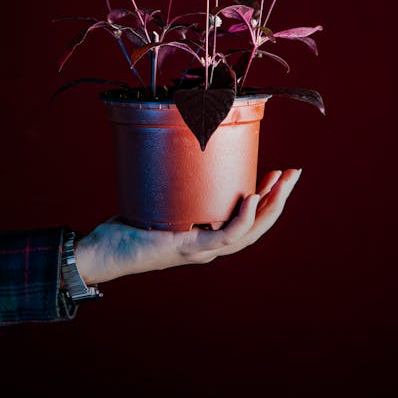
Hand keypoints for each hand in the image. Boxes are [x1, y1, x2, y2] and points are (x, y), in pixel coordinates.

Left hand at [75, 168, 301, 284]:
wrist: (102, 252)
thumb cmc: (127, 226)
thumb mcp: (159, 198)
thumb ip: (174, 180)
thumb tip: (179, 146)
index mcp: (207, 235)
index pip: (248, 218)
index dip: (268, 196)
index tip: (278, 173)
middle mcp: (210, 246)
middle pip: (257, 224)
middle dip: (279, 197)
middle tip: (294, 172)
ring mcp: (202, 250)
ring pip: (249, 230)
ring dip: (270, 205)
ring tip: (282, 180)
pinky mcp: (188, 249)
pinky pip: (225, 236)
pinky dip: (242, 218)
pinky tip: (251, 198)